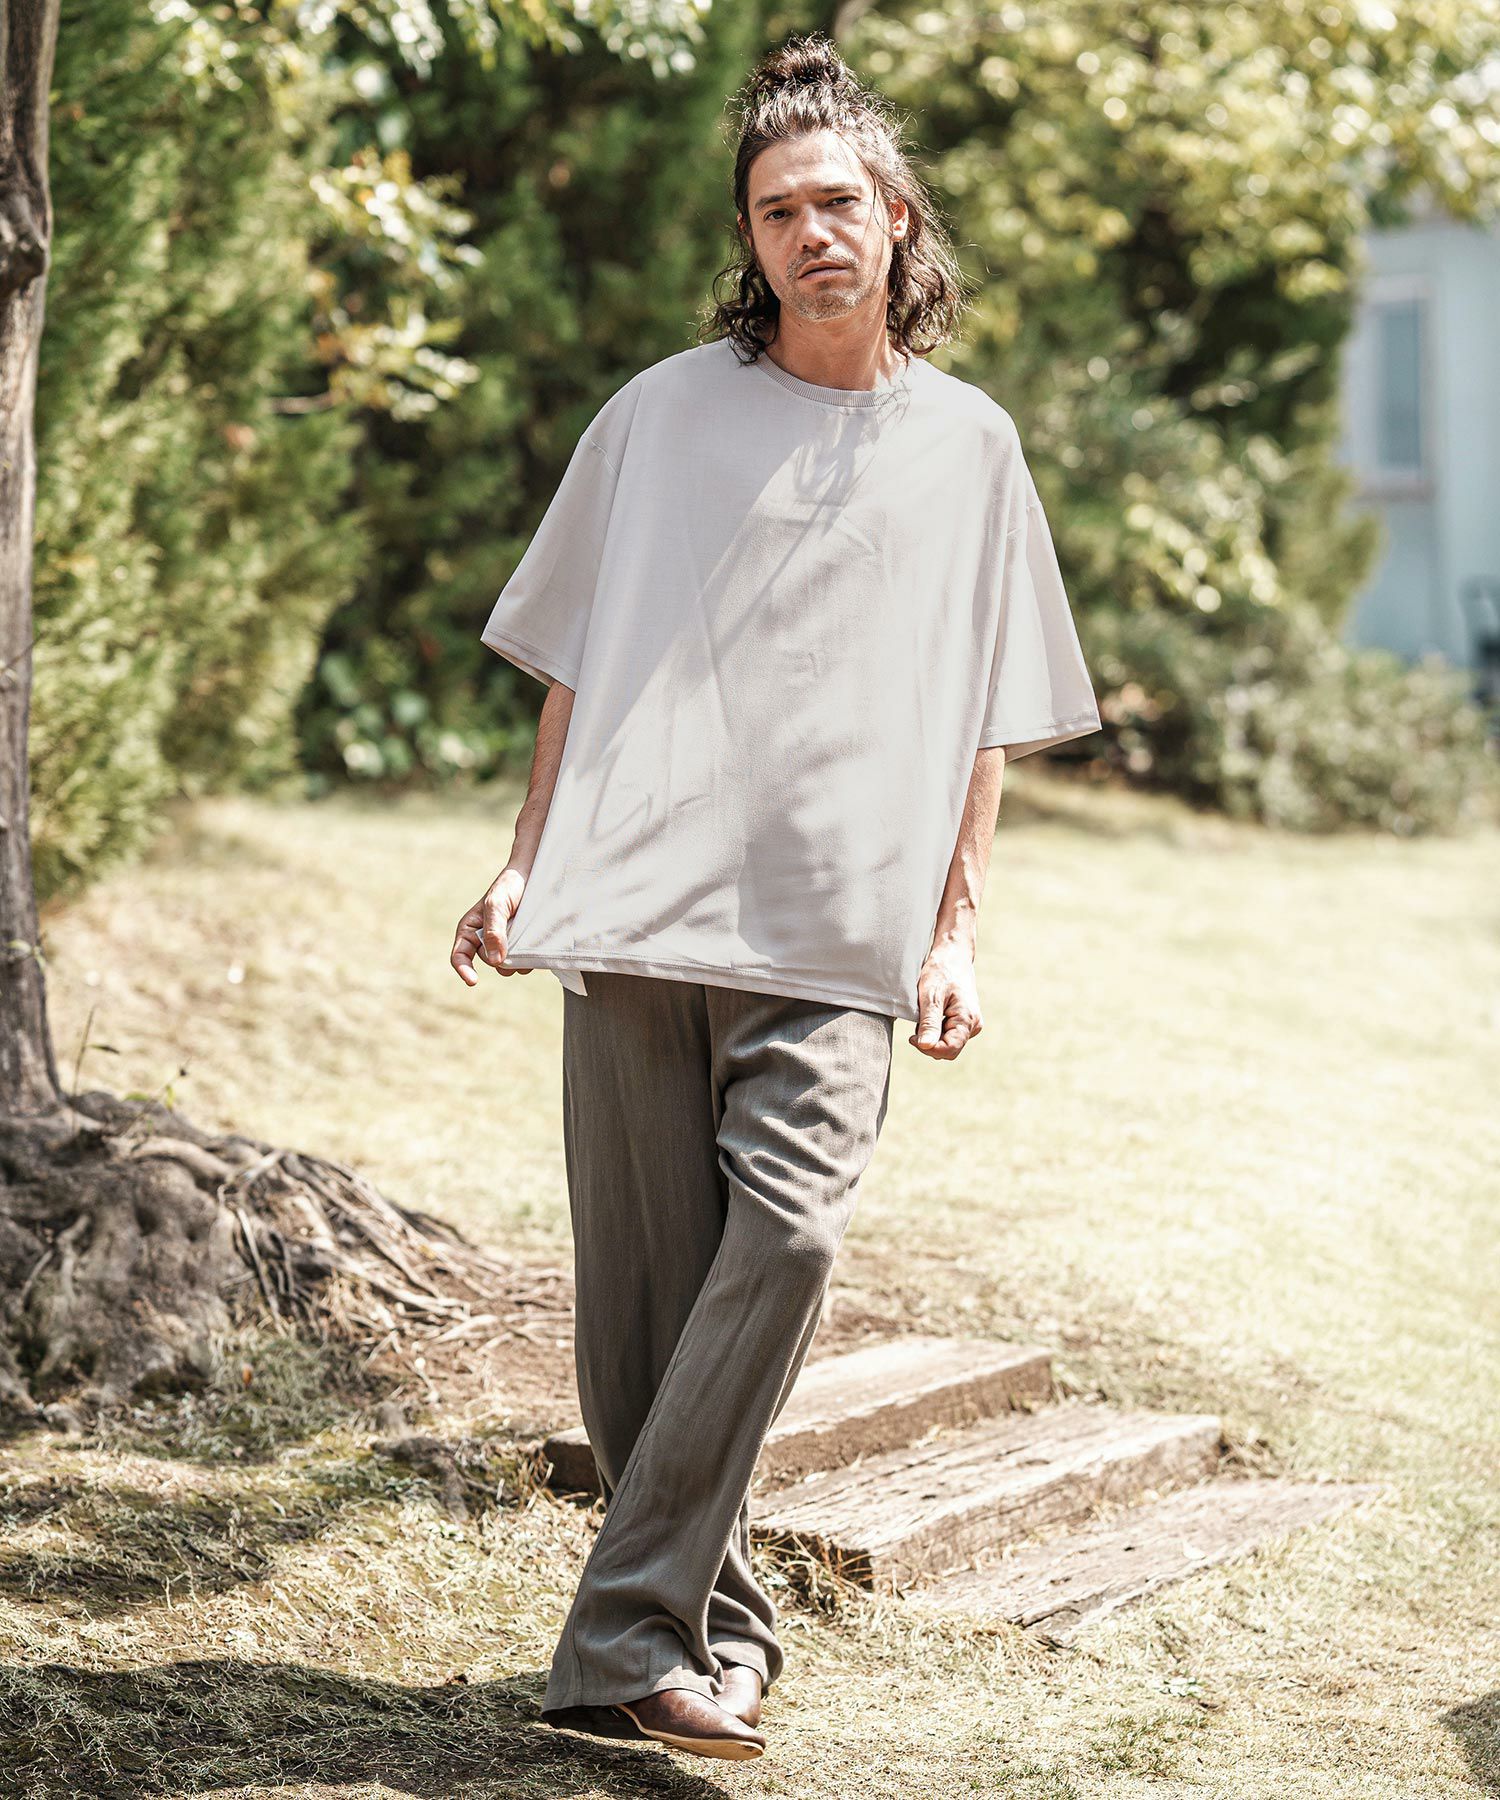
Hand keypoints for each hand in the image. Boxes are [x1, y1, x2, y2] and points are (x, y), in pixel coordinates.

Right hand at [450, 868, 532, 986]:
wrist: (532, 877)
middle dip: (501, 953)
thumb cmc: (508, 887)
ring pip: (509, 966)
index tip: (473, 981)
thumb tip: (495, 960)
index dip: (464, 970)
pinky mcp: (522, 948)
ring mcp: (505, 946)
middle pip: (491, 963)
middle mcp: (486, 942)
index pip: (460, 956)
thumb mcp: (497, 905)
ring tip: (524, 931)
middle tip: (513, 930)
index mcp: (470, 931)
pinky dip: (529, 956)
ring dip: (518, 956)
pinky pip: (525, 963)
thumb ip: (494, 931)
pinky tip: (534, 940)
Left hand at [908, 942, 982, 1059]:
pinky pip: (950, 1035)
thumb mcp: (930, 996)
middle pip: (950, 1049)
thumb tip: (925, 1046)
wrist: (953, 955)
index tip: (912, 1037)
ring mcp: (971, 1023)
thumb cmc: (941, 971)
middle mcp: (973, 1025)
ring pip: (949, 1044)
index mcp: (967, 1019)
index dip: (929, 1049)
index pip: (950, 1050)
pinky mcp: (965, 1021)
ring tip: (923, 1017)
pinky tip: (930, 1016)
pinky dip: (936, 1031)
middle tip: (915, 1028)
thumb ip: (929, 1023)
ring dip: (932, 1037)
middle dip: (930, 1043)